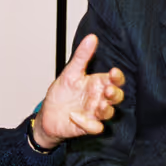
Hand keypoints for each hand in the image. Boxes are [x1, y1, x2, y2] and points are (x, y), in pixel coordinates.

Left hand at [33, 34, 125, 149]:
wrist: (47, 114)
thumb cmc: (61, 93)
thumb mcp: (70, 72)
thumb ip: (82, 56)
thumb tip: (91, 37)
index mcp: (97, 83)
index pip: (115, 80)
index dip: (117, 77)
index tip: (113, 72)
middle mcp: (99, 98)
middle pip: (116, 96)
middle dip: (115, 94)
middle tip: (107, 90)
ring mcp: (94, 113)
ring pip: (109, 113)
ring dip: (106, 109)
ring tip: (98, 105)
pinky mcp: (88, 126)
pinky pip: (95, 127)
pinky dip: (88, 124)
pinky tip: (75, 116)